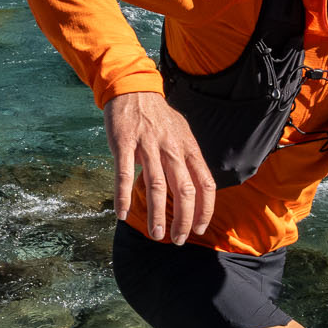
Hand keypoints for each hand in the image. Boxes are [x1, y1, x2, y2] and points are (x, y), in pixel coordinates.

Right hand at [106, 90, 215, 243]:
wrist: (132, 88)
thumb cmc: (158, 115)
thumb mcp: (181, 133)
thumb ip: (188, 158)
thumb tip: (196, 186)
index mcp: (188, 147)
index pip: (205, 183)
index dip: (205, 209)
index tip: (199, 227)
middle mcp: (171, 148)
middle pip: (184, 190)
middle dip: (183, 219)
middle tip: (178, 239)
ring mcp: (148, 146)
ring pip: (157, 186)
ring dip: (157, 215)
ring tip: (156, 235)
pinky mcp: (124, 143)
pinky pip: (125, 174)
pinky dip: (124, 196)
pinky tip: (122, 214)